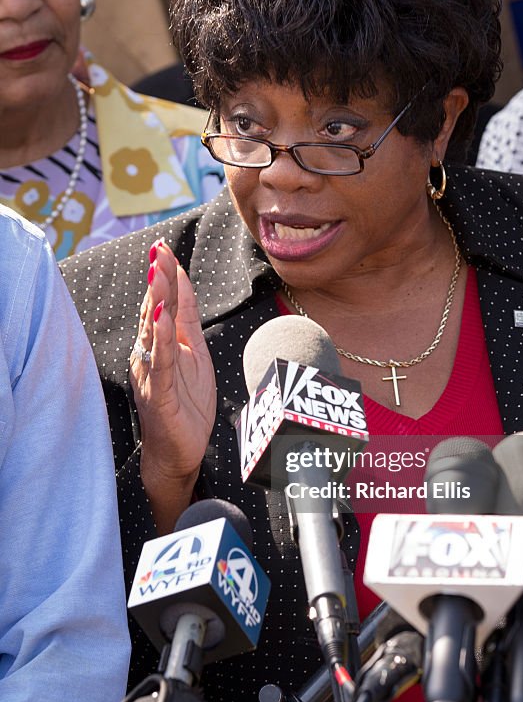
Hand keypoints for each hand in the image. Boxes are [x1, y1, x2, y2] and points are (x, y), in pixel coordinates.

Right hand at [130, 238, 216, 532]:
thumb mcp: (193, 358)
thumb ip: (186, 325)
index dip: (165, 275)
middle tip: (157, 250)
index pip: (162, 302)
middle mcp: (151, 355)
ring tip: (157, 272)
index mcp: (162, 345)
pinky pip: (158, 362)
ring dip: (155, 300)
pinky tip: (161, 317)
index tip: (162, 246)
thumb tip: (183, 289)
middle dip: (156, 279)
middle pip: (152, 310)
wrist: (177, 455)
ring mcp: (151, 374)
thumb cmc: (185, 408)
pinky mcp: (158, 394)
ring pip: (151, 331)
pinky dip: (160, 338)